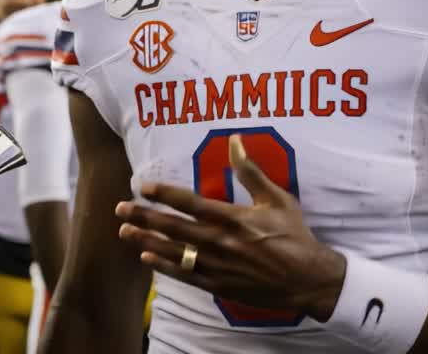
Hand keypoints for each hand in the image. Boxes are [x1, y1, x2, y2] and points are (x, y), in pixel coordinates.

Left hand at [114, 134, 346, 320]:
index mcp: (232, 218)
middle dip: (144, 217)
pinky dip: (165, 267)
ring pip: (174, 252)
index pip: (190, 203)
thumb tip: (235, 140)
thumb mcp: (277, 199)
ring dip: (147, 240)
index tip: (142, 186)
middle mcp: (220, 241)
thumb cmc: (294, 236)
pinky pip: (186, 275)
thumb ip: (250, 172)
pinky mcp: (219, 285)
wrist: (308, 279)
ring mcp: (218, 266)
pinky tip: (146, 257)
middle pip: (174, 227)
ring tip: (124, 232)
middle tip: (119, 209)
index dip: (164, 194)